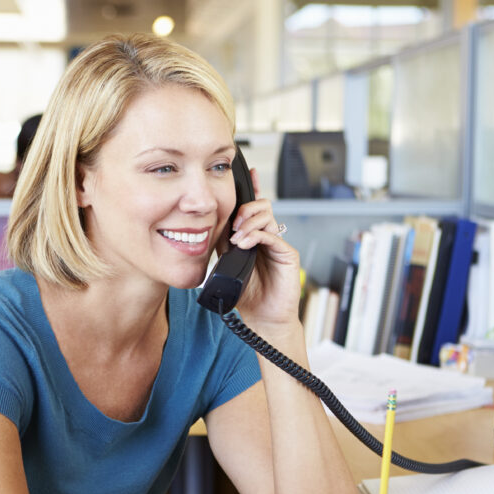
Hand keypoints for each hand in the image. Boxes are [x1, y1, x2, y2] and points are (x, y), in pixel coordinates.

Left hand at [224, 170, 300, 328]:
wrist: (263, 319)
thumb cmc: (248, 297)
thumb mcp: (226, 267)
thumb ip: (221, 247)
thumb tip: (206, 230)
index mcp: (252, 238)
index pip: (250, 209)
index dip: (249, 190)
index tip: (246, 174)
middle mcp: (266, 238)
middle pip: (260, 206)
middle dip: (245, 208)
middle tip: (233, 224)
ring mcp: (278, 245)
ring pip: (267, 216)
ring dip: (249, 221)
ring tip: (237, 238)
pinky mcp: (288, 255)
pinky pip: (274, 235)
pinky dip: (257, 235)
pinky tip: (245, 244)